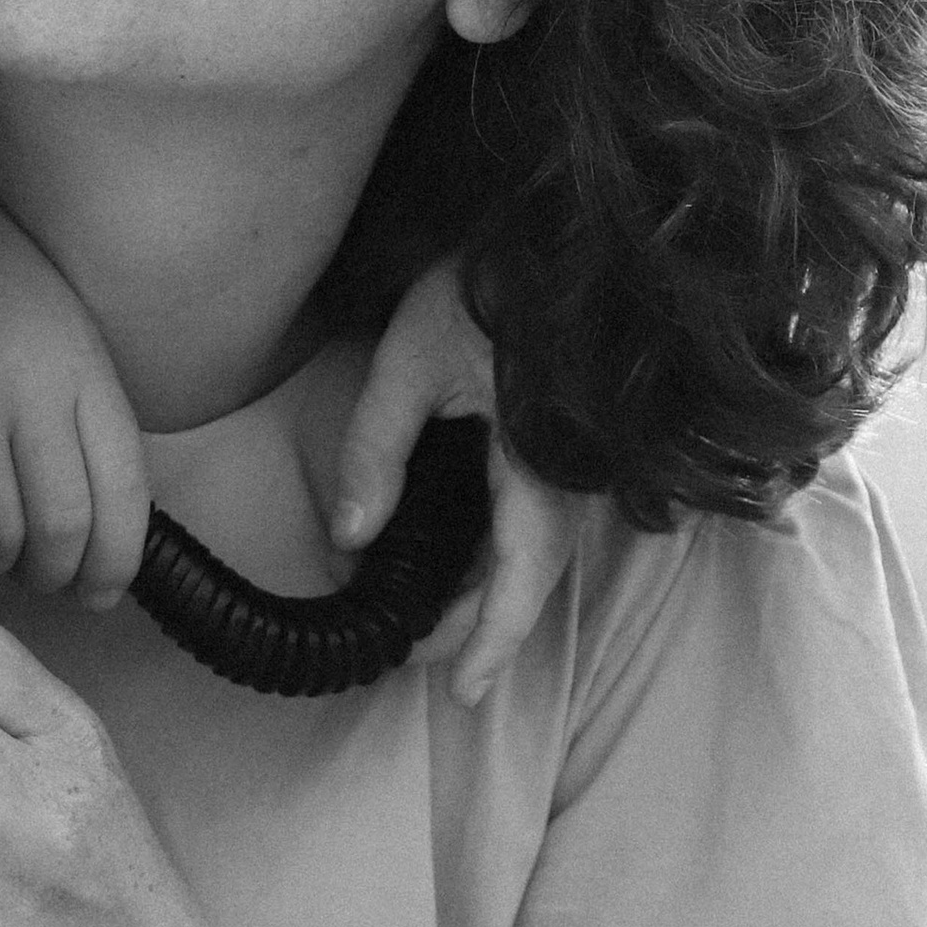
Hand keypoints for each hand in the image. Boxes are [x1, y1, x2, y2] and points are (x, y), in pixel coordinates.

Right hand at [0, 190, 150, 606]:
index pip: (124, 493)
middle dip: (61, 576)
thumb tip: (97, 536)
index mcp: (89, 377)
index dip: (117, 562)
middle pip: (64, 526)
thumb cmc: (11, 302)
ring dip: (7, 567)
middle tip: (52, 582)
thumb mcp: (76, 352)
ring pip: (0, 531)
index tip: (103, 590)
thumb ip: (92, 431)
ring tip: (4, 558)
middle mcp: (37, 395)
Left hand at [331, 262, 581, 705]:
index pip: (525, 578)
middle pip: (532, 576)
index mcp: (544, 461)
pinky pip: (539, 519)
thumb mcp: (409, 359)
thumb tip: (351, 538)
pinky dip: (501, 554)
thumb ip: (376, 448)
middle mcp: (573, 473)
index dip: (493, 642)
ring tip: (430, 622)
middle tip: (420, 659)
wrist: (552, 233)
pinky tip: (462, 562)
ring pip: (537, 552)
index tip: (462, 693)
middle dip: (478, 626)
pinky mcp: (565, 444)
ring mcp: (575, 461)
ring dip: (490, 593)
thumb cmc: (480, 285)